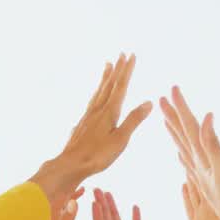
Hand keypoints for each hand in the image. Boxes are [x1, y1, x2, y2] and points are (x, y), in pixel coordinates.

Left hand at [18, 188, 82, 219]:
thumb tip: (72, 202)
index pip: (60, 200)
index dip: (71, 190)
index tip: (82, 180)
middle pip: (58, 204)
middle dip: (69, 194)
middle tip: (83, 184)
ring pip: (58, 212)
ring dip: (68, 203)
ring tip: (77, 194)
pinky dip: (65, 215)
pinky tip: (67, 216)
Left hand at [31, 54, 153, 208]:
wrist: (70, 165)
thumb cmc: (97, 155)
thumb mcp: (121, 139)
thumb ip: (134, 120)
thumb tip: (148, 103)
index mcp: (109, 112)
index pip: (121, 87)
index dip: (127, 71)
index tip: (131, 55)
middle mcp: (98, 110)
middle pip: (109, 85)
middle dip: (117, 69)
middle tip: (121, 54)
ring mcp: (88, 116)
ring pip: (99, 91)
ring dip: (105, 78)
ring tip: (107, 66)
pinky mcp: (82, 123)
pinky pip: (92, 101)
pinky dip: (97, 92)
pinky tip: (95, 96)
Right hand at [161, 86, 219, 219]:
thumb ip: (212, 143)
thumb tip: (208, 115)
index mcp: (205, 153)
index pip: (190, 126)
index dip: (180, 108)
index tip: (172, 89)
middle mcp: (204, 158)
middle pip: (185, 132)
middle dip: (174, 115)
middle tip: (162, 99)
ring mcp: (204, 170)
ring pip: (185, 146)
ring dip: (176, 133)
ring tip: (167, 121)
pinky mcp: (205, 183)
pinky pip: (189, 165)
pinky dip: (183, 157)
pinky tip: (180, 155)